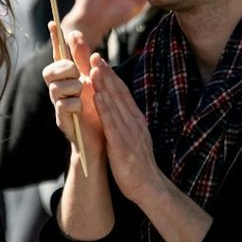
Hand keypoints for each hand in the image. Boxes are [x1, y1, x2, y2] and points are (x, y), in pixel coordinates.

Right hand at [43, 37, 107, 163]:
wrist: (102, 142)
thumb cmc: (98, 111)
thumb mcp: (94, 83)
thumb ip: (85, 62)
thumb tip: (77, 35)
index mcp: (68, 80)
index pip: (57, 57)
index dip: (54, 41)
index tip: (53, 23)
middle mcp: (60, 91)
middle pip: (49, 71)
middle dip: (63, 68)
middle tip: (76, 72)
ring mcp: (59, 106)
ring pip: (54, 88)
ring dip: (71, 86)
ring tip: (82, 92)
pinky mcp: (62, 122)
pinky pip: (61, 107)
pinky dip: (72, 104)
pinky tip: (81, 107)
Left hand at [90, 60, 167, 203]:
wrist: (148, 186)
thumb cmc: (138, 164)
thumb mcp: (135, 137)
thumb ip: (127, 122)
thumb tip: (118, 109)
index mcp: (136, 119)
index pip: (123, 93)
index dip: (111, 76)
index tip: (100, 61)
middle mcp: (134, 122)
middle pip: (118, 93)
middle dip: (106, 73)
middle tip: (94, 55)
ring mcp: (129, 132)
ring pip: (114, 104)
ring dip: (104, 85)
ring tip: (93, 69)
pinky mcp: (122, 145)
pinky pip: (112, 124)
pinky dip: (105, 109)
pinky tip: (97, 97)